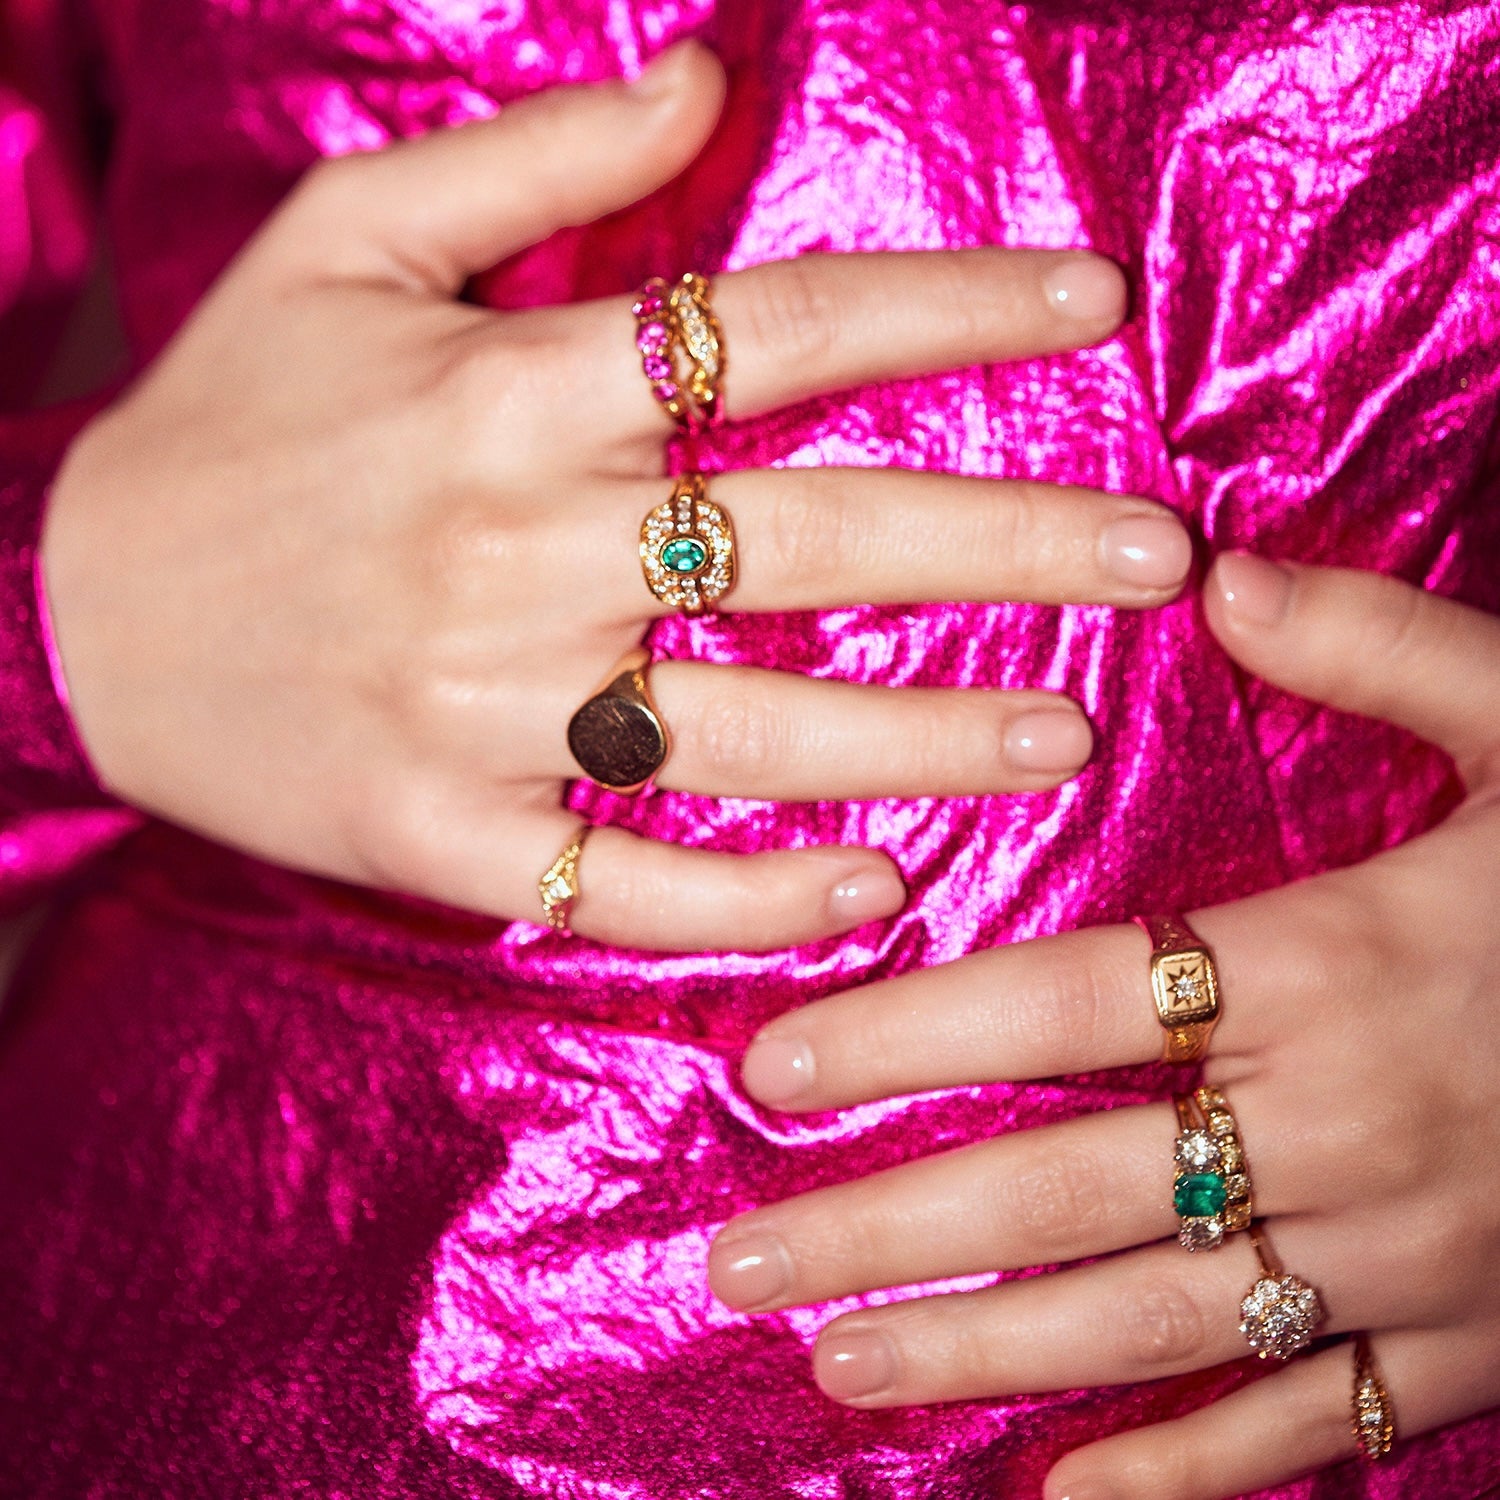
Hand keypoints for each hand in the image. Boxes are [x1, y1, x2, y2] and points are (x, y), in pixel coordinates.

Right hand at [40, 42, 1192, 951]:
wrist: (64, 616)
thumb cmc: (224, 427)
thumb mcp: (341, 245)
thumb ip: (531, 162)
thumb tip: (708, 82)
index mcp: (506, 391)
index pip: (773, 331)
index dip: (950, 308)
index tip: (1093, 304)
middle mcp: (517, 552)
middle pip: (808, 542)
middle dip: (1002, 543)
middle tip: (1157, 556)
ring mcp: (483, 714)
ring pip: (747, 732)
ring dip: (920, 737)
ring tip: (1065, 729)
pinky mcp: (443, 838)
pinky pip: (627, 878)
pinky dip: (754, 894)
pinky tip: (873, 890)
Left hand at [710, 554, 1499, 1496]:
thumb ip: (1381, 648)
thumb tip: (1217, 577)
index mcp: (1345, 965)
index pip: (1071, 1001)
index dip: (912, 1034)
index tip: (775, 1067)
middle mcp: (1354, 1126)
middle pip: (1072, 1188)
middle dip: (893, 1231)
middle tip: (743, 1259)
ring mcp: (1413, 1257)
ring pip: (1157, 1323)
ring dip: (985, 1352)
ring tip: (838, 1366)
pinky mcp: (1475, 1341)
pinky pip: (1314, 1423)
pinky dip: (1186, 1471)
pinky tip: (1059, 1494)